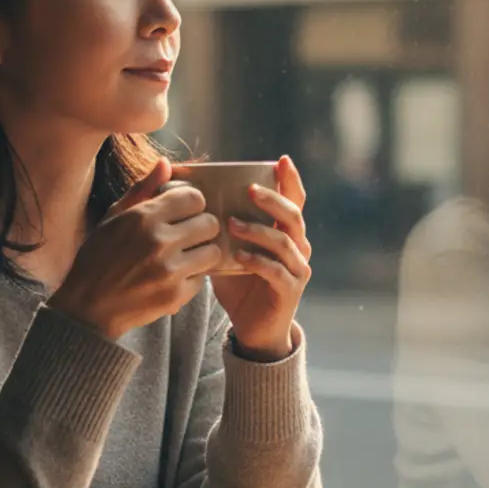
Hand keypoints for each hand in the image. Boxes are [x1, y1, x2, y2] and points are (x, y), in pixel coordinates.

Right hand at [48, 158, 221, 339]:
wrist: (88, 307)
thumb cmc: (98, 258)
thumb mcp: (113, 218)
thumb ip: (142, 189)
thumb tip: (166, 164)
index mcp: (144, 217)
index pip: (195, 198)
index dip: (192, 204)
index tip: (184, 213)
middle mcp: (159, 241)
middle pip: (210, 223)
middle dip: (201, 227)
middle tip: (187, 236)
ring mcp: (169, 271)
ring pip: (213, 252)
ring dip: (202, 253)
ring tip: (185, 257)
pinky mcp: (175, 296)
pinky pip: (202, 279)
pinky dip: (192, 278)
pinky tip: (174, 278)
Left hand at [200, 155, 311, 361]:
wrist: (253, 327)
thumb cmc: (239, 283)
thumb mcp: (229, 248)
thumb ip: (220, 225)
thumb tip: (189, 196)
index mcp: (287, 232)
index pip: (294, 200)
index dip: (290, 179)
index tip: (281, 160)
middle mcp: (298, 247)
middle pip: (293, 215)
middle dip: (272, 199)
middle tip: (249, 190)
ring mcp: (297, 269)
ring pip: (284, 241)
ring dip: (258, 230)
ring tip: (232, 224)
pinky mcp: (290, 290)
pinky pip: (276, 271)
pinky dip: (257, 261)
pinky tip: (238, 257)